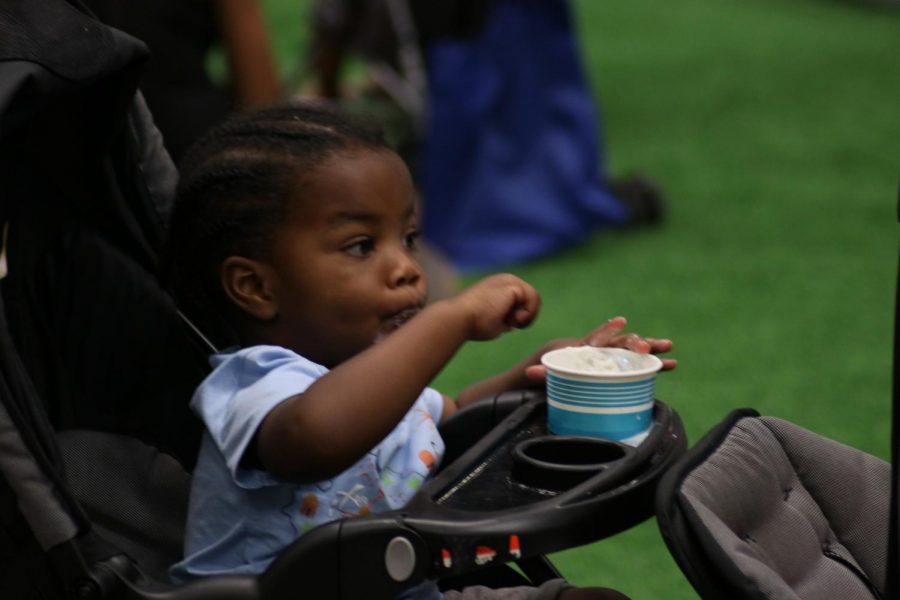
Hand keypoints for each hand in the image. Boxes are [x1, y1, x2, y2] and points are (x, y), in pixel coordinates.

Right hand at [448, 274, 540, 340]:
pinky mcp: (512, 286)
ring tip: (511, 323)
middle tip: (512, 325)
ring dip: (527, 316)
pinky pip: (533, 300)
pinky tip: (510, 319)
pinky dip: (526, 315)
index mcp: (499, 285)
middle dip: (526, 316)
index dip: (520, 317)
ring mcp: (509, 280)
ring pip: (535, 298)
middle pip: (531, 297)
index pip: (522, 300)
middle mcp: (505, 279)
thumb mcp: (493, 321)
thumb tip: (512, 324)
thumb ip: (504, 319)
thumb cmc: (471, 323)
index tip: (507, 326)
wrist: (459, 319)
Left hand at [523, 316, 676, 380]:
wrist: (541, 375)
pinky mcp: (614, 369)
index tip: (621, 322)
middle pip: (619, 343)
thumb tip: (532, 371)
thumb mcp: (540, 373)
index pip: (595, 338)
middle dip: (635, 342)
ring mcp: (607, 358)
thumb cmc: (540, 373)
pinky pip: (636, 366)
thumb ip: (541, 372)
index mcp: (579, 346)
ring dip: (650, 350)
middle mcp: (596, 349)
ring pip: (631, 352)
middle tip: (650, 346)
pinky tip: (669, 365)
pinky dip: (652, 365)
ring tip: (669, 348)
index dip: (607, 330)